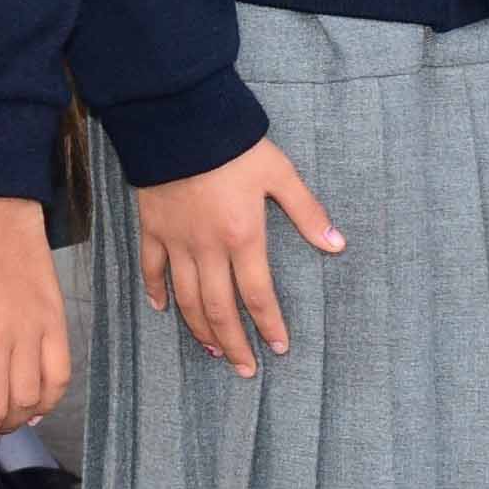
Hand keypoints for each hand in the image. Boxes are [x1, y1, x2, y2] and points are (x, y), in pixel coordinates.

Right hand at [135, 134, 342, 377]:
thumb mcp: (280, 173)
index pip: (257, 295)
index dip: (269, 326)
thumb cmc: (234, 144)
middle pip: (219, 309)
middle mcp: (208, 247)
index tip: (279, 348)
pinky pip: (152, 269)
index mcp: (243, 236)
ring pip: (186, 298)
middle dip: (234, 344)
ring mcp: (177, 241)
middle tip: (245, 369)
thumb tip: (337, 244)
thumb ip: (308, 212)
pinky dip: (156, 292)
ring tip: (211, 351)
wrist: (180, 119)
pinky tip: (162, 310)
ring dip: (199, 329)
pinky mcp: (153, 228)